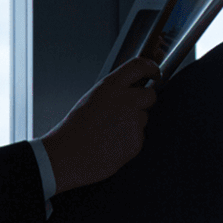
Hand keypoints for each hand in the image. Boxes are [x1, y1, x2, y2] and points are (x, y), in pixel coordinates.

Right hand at [39, 55, 159, 194]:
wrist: (68, 156)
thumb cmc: (75, 130)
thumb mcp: (92, 99)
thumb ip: (114, 92)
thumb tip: (132, 91)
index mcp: (110, 87)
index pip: (139, 66)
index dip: (151, 68)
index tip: (154, 72)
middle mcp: (125, 101)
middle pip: (150, 95)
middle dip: (145, 101)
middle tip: (131, 109)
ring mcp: (133, 121)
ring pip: (143, 118)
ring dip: (133, 123)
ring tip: (110, 132)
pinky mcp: (136, 141)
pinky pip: (139, 137)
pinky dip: (128, 141)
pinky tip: (112, 144)